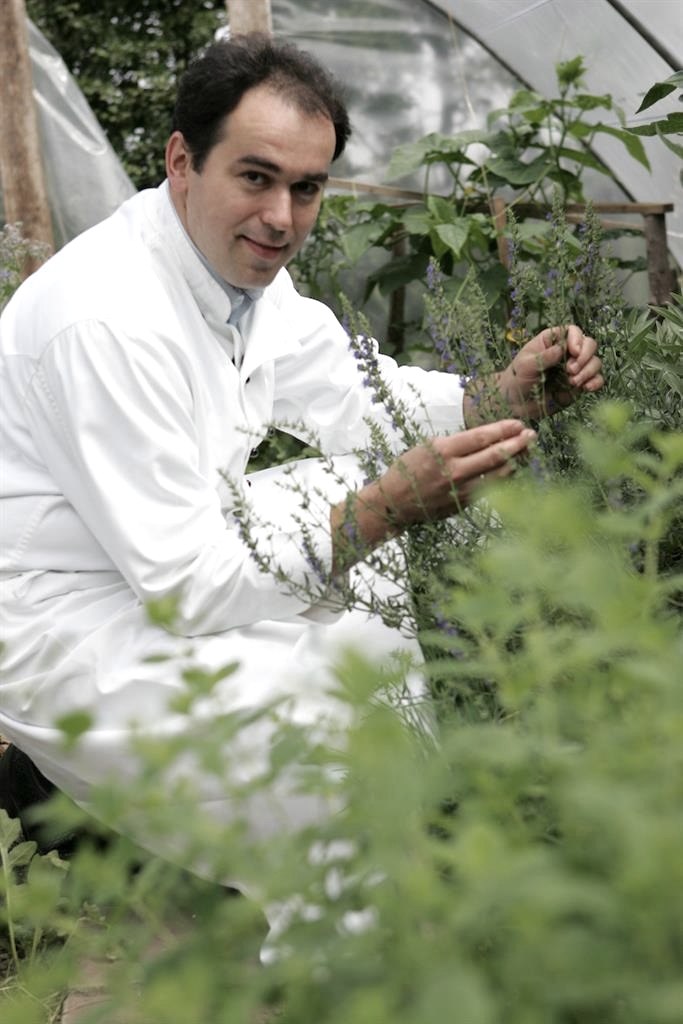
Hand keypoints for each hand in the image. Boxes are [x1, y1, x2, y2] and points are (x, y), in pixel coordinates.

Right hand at [331, 420, 535, 570]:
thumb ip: (458, 444)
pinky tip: (513, 468)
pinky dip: (506, 477)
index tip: (519, 423)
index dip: (504, 429)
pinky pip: (492, 489)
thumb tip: (490, 437)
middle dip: (518, 443)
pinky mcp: (464, 504)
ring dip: (517, 461)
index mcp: (442, 451)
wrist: (393, 503)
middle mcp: (453, 471)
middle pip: (495, 455)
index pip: (482, 437)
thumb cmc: (409, 470)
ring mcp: (460, 490)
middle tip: (532, 435)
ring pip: (499, 475)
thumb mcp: (428, 447)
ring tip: (527, 450)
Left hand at [464, 325, 603, 424]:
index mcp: (552, 341)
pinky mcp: (579, 384)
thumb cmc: (516, 379)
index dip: (577, 339)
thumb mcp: (525, 366)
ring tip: (573, 382)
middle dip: (585, 356)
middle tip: (570, 371)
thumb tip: (561, 349)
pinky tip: (587, 388)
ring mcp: (574, 368)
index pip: (573, 331)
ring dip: (589, 371)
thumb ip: (544, 357)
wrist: (515, 404)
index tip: (574, 352)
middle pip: (589, 344)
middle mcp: (566, 352)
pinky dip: (595, 382)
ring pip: (594, 362)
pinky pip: (595, 380)